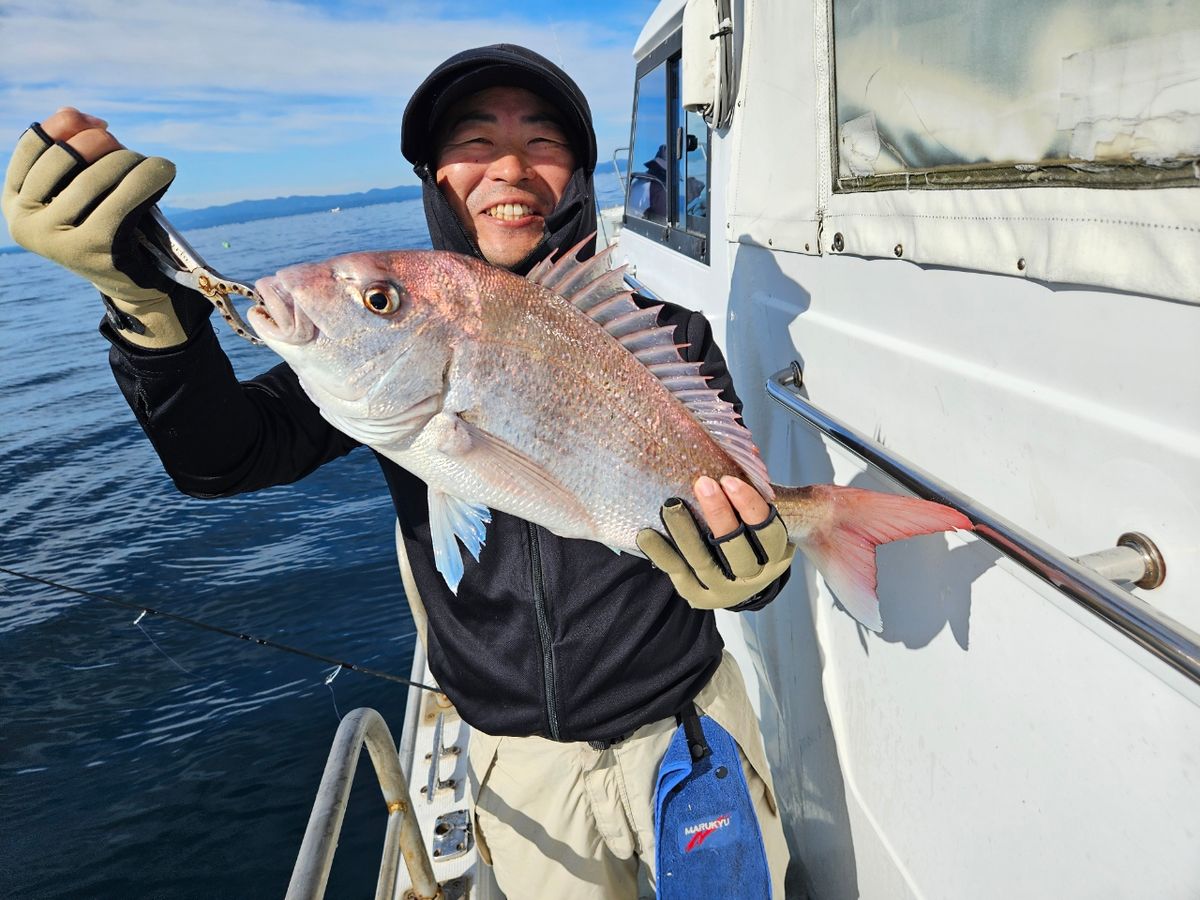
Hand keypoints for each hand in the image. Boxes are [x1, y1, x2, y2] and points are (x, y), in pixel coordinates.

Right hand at [2, 108, 198, 347]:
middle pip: (65, 156)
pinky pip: (124, 198)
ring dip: (130, 160)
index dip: (69, 124)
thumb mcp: (83, 184)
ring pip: (95, 175)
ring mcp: (54, 239)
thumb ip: (73, 145)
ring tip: (150, 166)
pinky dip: (149, 176)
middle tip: (128, 151)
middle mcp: (24, 222)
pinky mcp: (92, 248)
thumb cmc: (109, 223)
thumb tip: (74, 114)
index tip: (102, 125)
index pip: (34, 143)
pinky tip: (164, 171)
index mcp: (14, 202)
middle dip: (103, 143)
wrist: (133, 282)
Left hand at [636, 475, 795, 608]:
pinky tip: (646, 533)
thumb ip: (754, 484)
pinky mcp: (698, 596)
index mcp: (776, 553)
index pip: (768, 530)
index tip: (729, 479)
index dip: (750, 505)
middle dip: (719, 514)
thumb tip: (748, 449)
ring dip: (687, 532)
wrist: (738, 573)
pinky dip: (662, 553)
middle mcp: (755, 576)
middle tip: (701, 483)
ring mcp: (726, 590)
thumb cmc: (748, 529)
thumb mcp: (760, 510)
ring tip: (670, 505)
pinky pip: (678, 574)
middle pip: (738, 548)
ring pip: (706, 563)